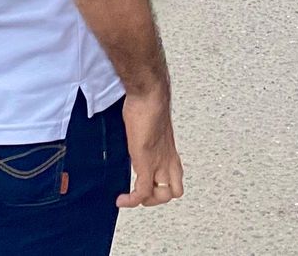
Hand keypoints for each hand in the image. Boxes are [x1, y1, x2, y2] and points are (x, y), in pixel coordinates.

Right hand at [117, 89, 182, 208]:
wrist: (149, 95)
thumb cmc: (148, 102)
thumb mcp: (149, 122)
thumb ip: (146, 133)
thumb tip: (136, 132)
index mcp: (169, 150)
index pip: (176, 176)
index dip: (163, 183)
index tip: (146, 182)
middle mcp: (167, 159)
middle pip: (175, 190)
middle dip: (158, 197)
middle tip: (141, 193)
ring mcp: (158, 163)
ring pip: (163, 196)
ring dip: (146, 201)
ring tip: (132, 198)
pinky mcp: (146, 164)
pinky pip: (142, 192)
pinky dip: (131, 201)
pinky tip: (121, 200)